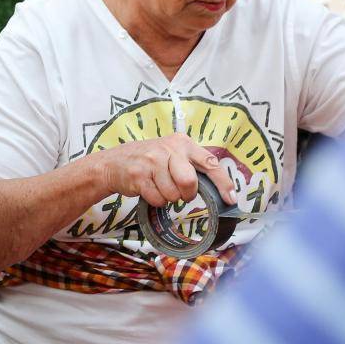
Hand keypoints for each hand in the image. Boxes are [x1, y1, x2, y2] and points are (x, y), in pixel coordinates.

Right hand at [91, 134, 237, 208]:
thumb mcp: (171, 153)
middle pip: (189, 182)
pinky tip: (148, 190)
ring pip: (173, 194)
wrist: (114, 163)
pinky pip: (157, 199)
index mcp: (182, 142)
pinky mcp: (139, 175)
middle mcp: (168, 148)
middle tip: (179, 192)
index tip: (230, 199)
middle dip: (186, 193)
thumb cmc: (149, 161)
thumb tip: (218, 187)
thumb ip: (192, 164)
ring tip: (158, 186)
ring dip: (168, 197)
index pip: (210, 162)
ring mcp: (152, 161)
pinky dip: (155, 201)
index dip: (223, 183)